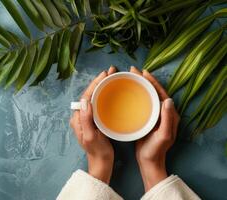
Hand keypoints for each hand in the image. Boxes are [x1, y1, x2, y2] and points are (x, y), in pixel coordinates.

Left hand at [69, 66, 116, 183]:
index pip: (86, 96)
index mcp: (78, 118)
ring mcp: (87, 118)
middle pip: (89, 94)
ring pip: (94, 98)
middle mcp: (80, 116)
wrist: (101, 164)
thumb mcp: (91, 136)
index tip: (104, 74)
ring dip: (101, 86)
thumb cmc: (97, 152)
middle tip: (110, 71)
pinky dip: (104, 95)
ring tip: (111, 76)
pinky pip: (98, 104)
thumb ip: (86, 119)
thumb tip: (85, 100)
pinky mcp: (94, 121)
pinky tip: (110, 91)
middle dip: (98, 81)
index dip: (95, 83)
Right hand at [130, 66, 179, 191]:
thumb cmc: (156, 150)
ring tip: (130, 77)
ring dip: (140, 85)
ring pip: (147, 95)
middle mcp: (163, 112)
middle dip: (144, 80)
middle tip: (133, 70)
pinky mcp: (147, 119)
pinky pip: (142, 103)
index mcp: (170, 114)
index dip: (152, 81)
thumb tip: (168, 99)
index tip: (142, 72)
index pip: (161, 92)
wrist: (149, 162)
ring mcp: (154, 116)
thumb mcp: (163, 135)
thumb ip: (168, 119)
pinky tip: (128, 93)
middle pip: (154, 91)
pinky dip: (136, 95)